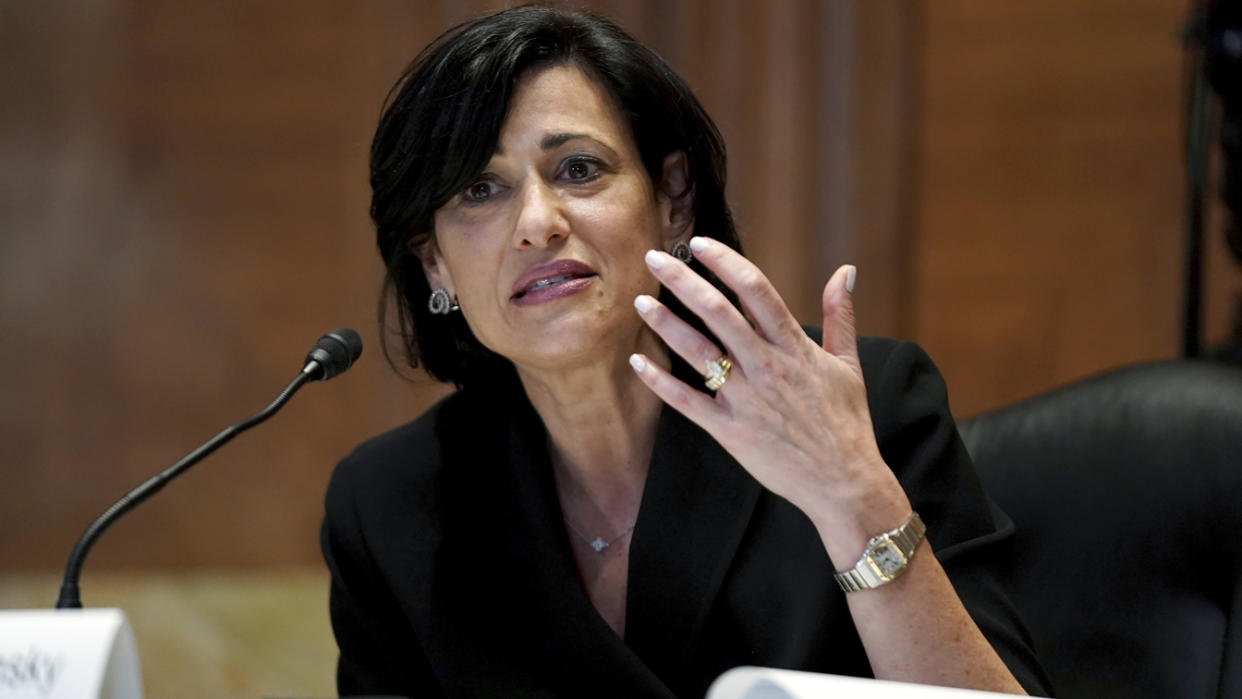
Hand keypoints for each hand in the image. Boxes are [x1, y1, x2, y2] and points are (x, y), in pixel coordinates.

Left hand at [630, 237, 907, 548]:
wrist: (844, 484)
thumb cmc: (847, 423)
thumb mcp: (848, 364)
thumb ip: (841, 315)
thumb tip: (845, 270)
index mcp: (795, 347)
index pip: (756, 291)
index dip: (725, 263)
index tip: (700, 244)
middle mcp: (767, 367)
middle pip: (718, 313)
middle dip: (683, 282)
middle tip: (654, 260)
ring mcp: (747, 400)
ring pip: (698, 352)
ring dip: (666, 324)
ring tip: (640, 302)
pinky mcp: (730, 431)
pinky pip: (688, 402)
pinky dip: (660, 382)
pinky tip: (638, 362)